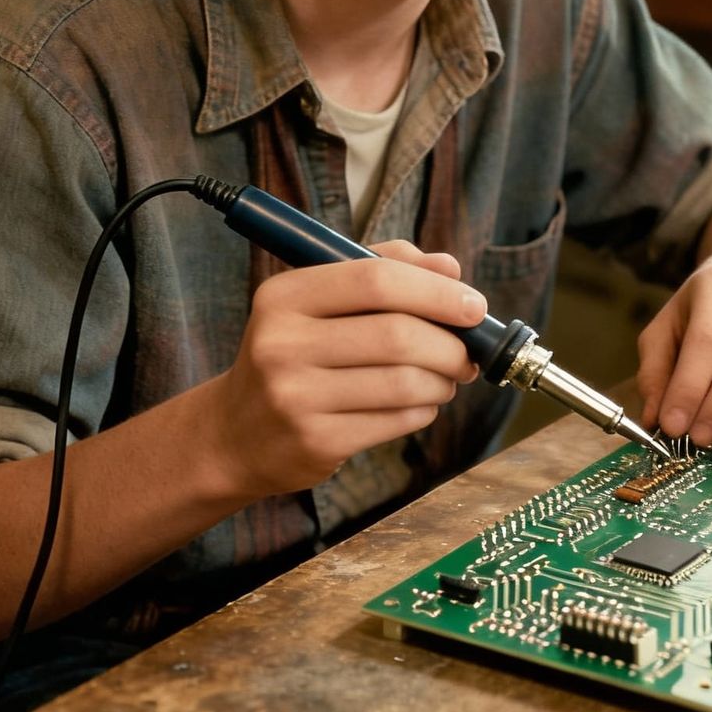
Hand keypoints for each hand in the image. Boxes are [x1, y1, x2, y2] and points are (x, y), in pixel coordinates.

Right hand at [217, 241, 482, 500]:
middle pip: (397, 334)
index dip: (436, 291)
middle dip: (450, 344)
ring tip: (446, 378)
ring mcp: (295, 397)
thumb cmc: (295, 353)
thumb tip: (450, 268)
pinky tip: (419, 404)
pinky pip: (396, 421)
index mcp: (284, 295)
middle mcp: (281, 343)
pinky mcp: (314, 442)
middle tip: (468, 353)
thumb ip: (384, 269)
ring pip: (404, 382)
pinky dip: (423, 410)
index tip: (475, 306)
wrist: (235, 433)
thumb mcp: (320, 301)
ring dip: (442, 380)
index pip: (376, 279)